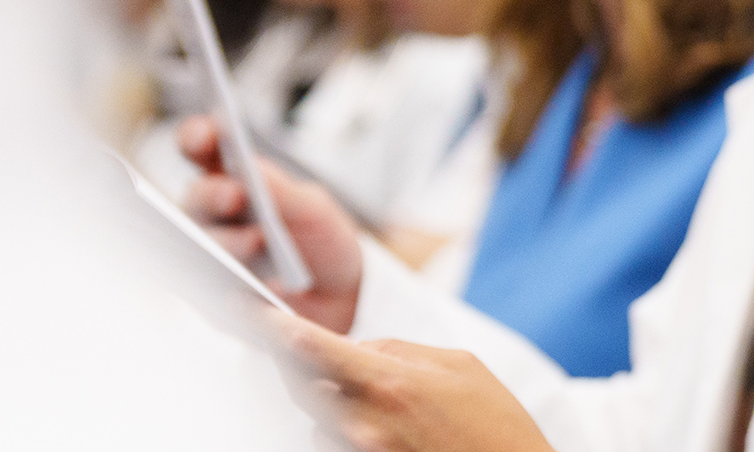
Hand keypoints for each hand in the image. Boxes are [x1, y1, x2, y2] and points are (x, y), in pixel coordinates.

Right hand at [179, 115, 364, 331]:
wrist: (342, 296)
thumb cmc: (321, 240)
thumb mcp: (314, 209)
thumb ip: (282, 191)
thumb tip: (252, 173)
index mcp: (231, 179)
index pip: (203, 152)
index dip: (197, 137)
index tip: (206, 132)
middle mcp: (212, 217)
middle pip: (194, 200)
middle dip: (213, 195)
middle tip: (236, 195)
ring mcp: (208, 259)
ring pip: (198, 248)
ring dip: (226, 242)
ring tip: (256, 240)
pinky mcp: (213, 302)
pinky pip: (210, 298)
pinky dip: (231, 292)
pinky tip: (252, 290)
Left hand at [274, 312, 557, 451]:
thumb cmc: (497, 428)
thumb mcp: (462, 367)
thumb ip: (403, 350)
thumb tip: (359, 347)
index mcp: (392, 383)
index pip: (316, 349)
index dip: (280, 330)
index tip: (256, 315)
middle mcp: (367, 423)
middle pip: (305, 387)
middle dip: (303, 366)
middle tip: (305, 352)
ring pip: (320, 422)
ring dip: (337, 406)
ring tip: (387, 407)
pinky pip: (336, 446)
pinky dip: (349, 430)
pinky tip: (389, 430)